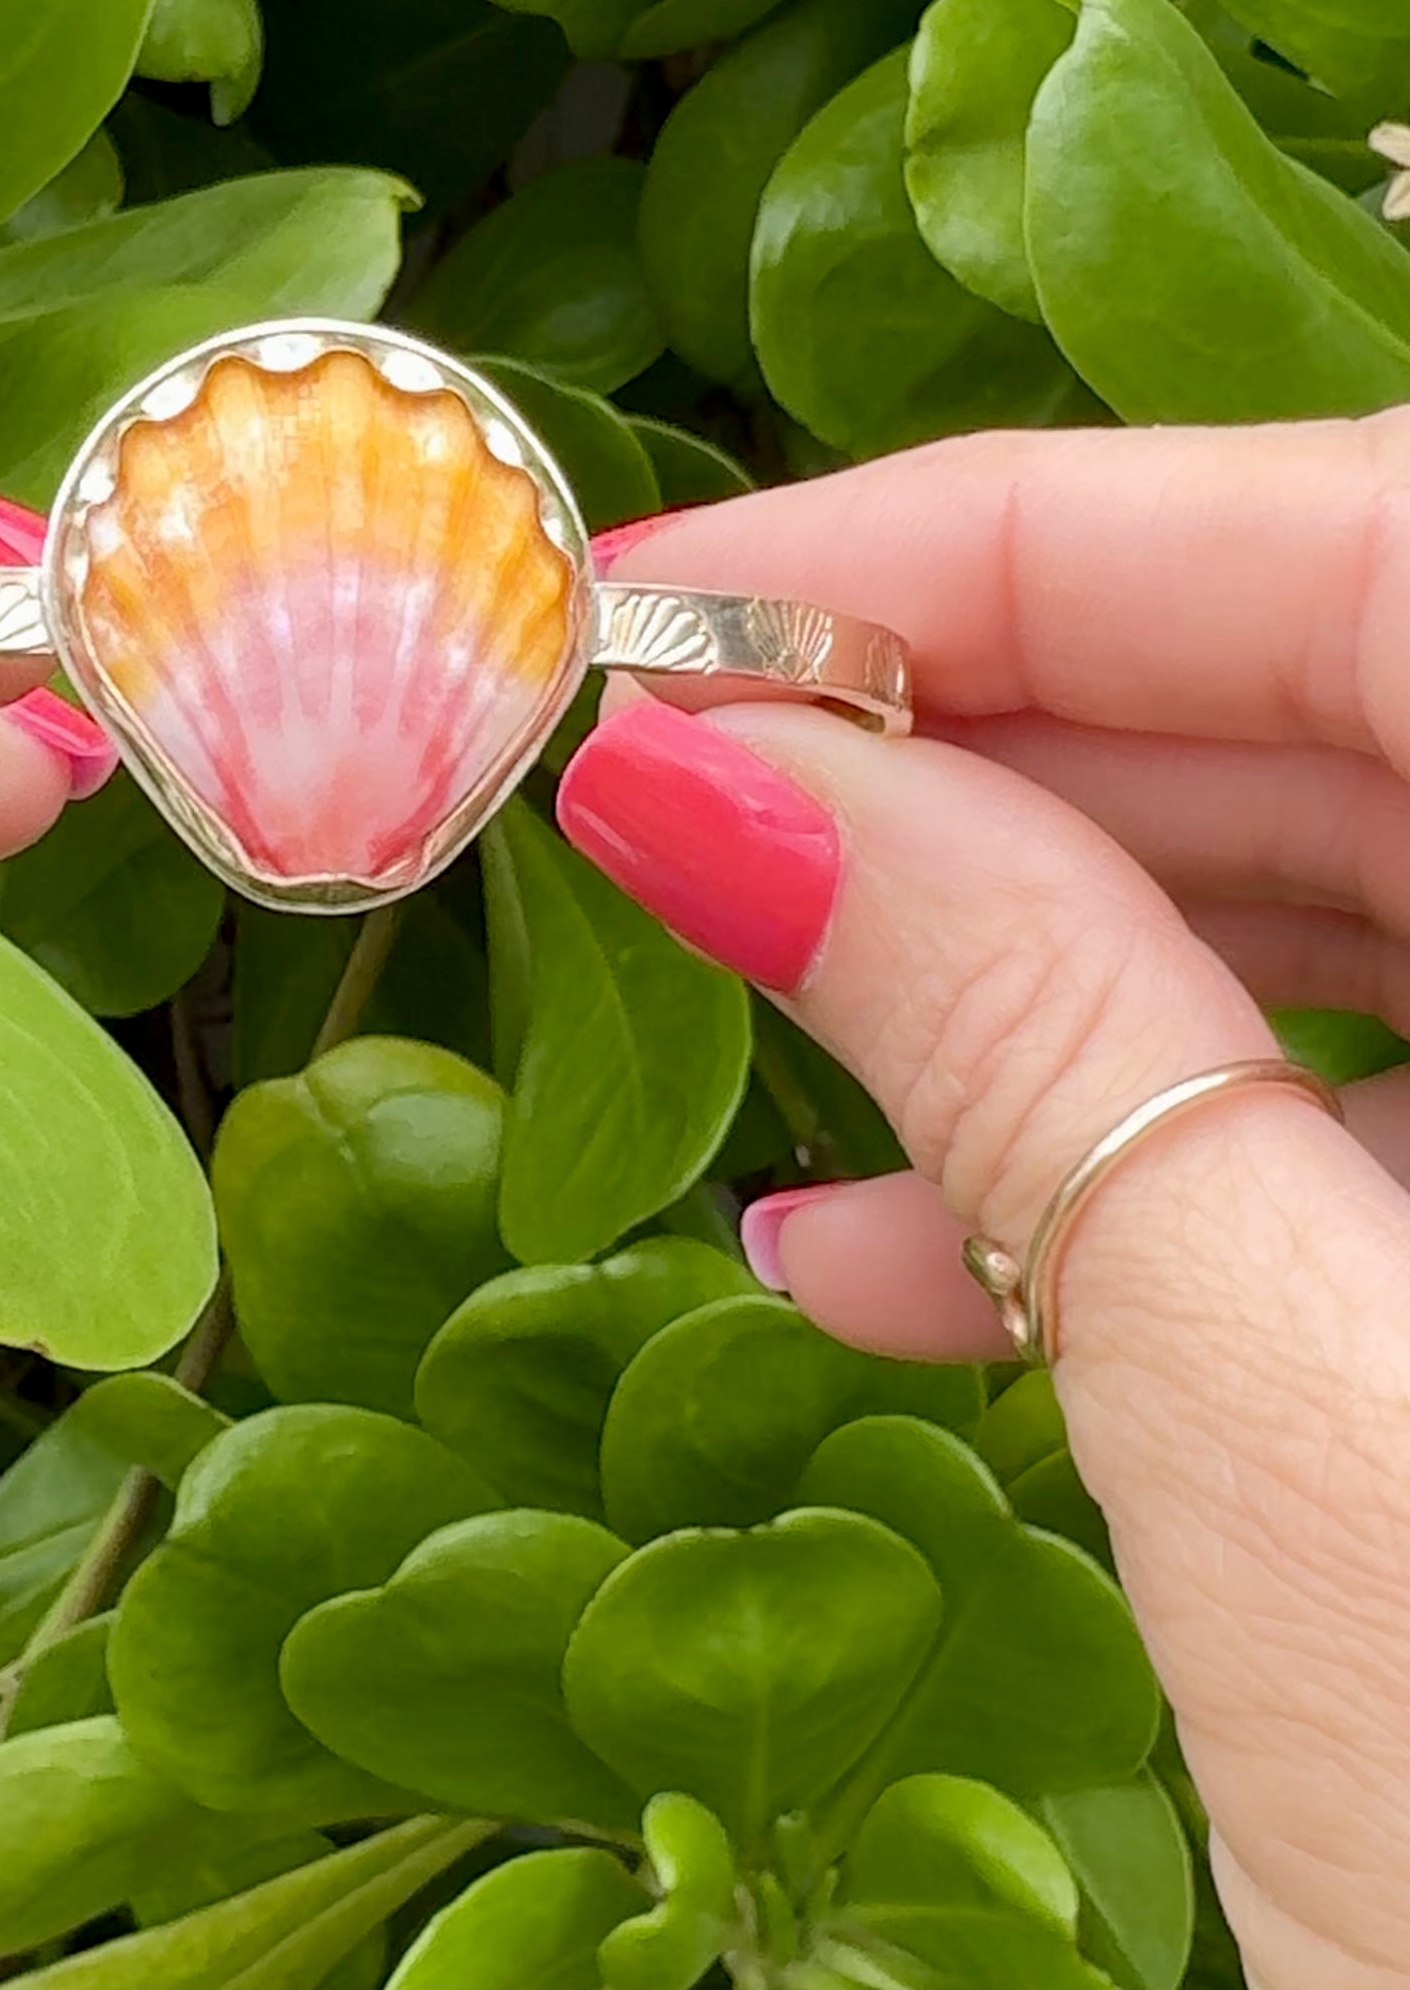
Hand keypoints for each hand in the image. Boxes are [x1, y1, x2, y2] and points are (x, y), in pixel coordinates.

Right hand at [561, 412, 1409, 1989]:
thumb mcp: (1292, 1445)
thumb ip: (1022, 1050)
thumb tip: (708, 776)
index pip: (1365, 546)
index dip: (988, 544)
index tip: (655, 606)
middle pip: (1357, 695)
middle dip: (990, 740)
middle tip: (662, 806)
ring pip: (1368, 900)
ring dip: (1043, 959)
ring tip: (747, 1029)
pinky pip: (1396, 1120)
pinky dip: (1152, 1158)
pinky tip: (888, 1260)